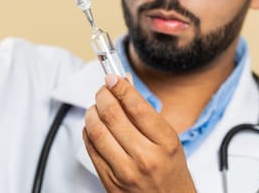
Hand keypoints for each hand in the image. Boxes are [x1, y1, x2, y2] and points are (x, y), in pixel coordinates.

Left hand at [83, 75, 196, 192]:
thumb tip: (124, 85)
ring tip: (96, 107)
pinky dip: (87, 131)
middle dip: (103, 96)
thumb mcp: (168, 139)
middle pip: (112, 115)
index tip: (113, 78)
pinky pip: (90, 148)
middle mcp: (145, 157)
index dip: (120, 87)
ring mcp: (125, 171)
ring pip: (96, 130)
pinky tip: (93, 126)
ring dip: (91, 112)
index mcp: (165, 142)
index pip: (137, 106)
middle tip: (103, 90)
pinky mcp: (109, 180)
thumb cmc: (170, 171)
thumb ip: (145, 112)